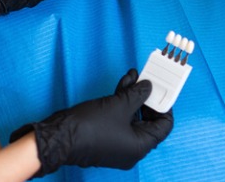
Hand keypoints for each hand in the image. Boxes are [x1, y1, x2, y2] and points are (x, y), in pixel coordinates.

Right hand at [12, 69, 173, 175]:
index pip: (163, 126)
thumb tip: (149, 87)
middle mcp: (131, 148)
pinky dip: (122, 101)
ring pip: (132, 116)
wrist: (59, 135)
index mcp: (140, 146)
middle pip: (148, 120)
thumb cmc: (89, 126)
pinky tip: (124, 83)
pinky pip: (120, 117)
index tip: (164, 90)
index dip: (165, 106)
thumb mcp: (120, 105)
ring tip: (135, 76)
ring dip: (133, 95)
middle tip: (149, 80)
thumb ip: (138, 94)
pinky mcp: (106, 135)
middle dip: (147, 97)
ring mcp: (117, 142)